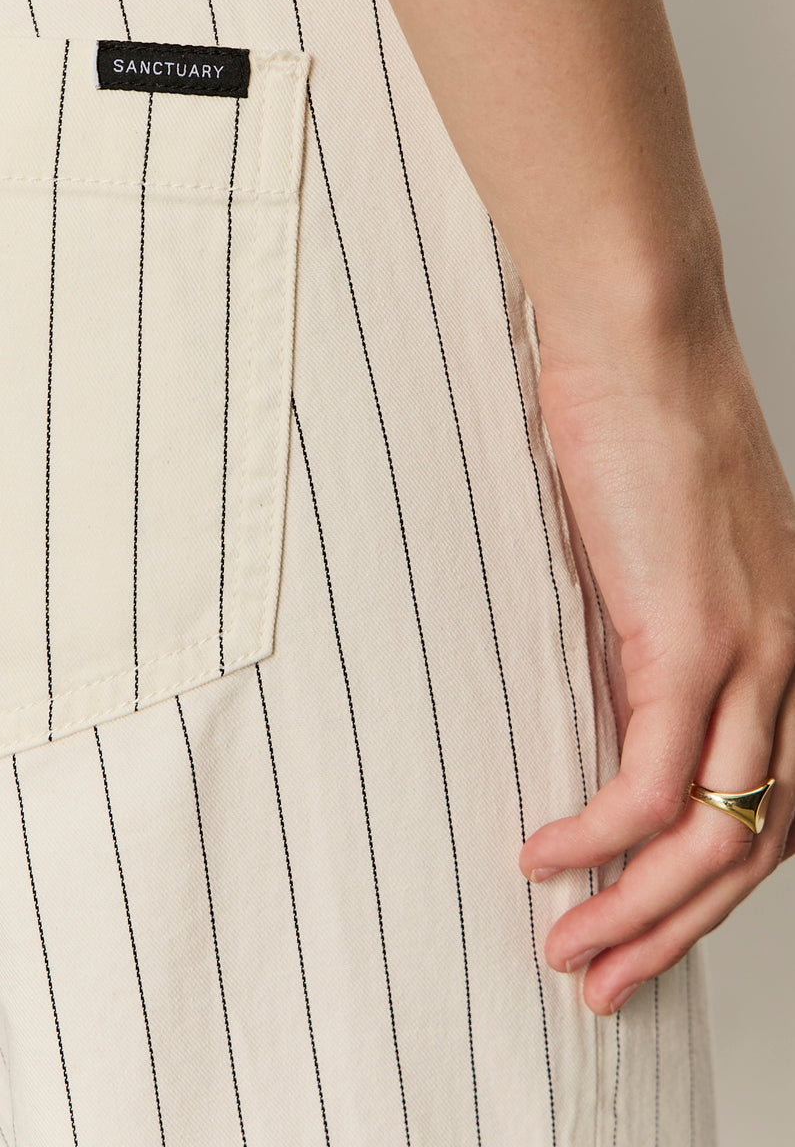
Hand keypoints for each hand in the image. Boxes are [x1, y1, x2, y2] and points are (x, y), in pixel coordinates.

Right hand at [519, 308, 794, 1015]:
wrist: (642, 339)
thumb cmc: (640, 422)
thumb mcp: (661, 549)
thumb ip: (652, 631)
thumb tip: (602, 701)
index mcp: (793, 643)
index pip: (782, 806)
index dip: (717, 886)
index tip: (646, 927)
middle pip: (760, 848)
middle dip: (678, 931)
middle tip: (607, 978)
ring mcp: (756, 653)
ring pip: (718, 836)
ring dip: (641, 911)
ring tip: (573, 949)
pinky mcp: (694, 636)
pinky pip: (652, 782)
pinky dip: (599, 837)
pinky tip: (547, 854)